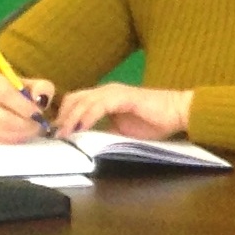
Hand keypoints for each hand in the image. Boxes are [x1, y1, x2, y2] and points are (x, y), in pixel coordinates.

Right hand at [0, 70, 57, 142]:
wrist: (12, 105)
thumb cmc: (25, 95)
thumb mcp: (38, 86)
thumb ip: (43, 88)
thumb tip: (40, 95)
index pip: (5, 94)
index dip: (24, 107)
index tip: (38, 113)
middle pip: (1, 118)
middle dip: (24, 125)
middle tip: (38, 125)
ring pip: (0, 132)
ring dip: (21, 134)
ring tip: (31, 129)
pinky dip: (13, 140)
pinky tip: (21, 134)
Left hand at [54, 84, 190, 138]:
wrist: (179, 113)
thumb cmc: (155, 122)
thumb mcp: (122, 132)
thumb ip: (104, 134)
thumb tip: (86, 143)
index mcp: (104, 97)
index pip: (76, 102)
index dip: (63, 116)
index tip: (56, 134)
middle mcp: (106, 91)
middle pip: (74, 99)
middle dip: (62, 117)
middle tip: (55, 135)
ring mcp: (114, 92)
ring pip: (83, 101)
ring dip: (70, 118)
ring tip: (64, 134)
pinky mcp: (123, 96)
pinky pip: (99, 106)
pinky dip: (87, 116)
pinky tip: (80, 128)